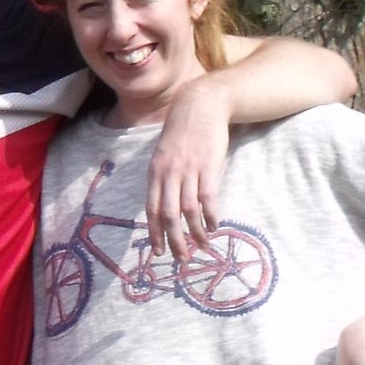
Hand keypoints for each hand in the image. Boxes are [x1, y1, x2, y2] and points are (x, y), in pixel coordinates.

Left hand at [148, 80, 231, 261]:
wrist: (201, 106)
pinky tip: (213, 227)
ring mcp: (188, 170)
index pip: (151, 209)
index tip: (157, 251)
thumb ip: (163, 178)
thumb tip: (165, 203)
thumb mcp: (165, 155)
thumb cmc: (183, 133)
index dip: (154, 232)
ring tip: (201, 247)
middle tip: (180, 259)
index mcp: (155, 173)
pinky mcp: (208, 167)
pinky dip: (209, 216)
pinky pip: (207, 198)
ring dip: (194, 233)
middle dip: (172, 240)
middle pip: (168, 215)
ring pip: (187, 210)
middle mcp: (168, 174)